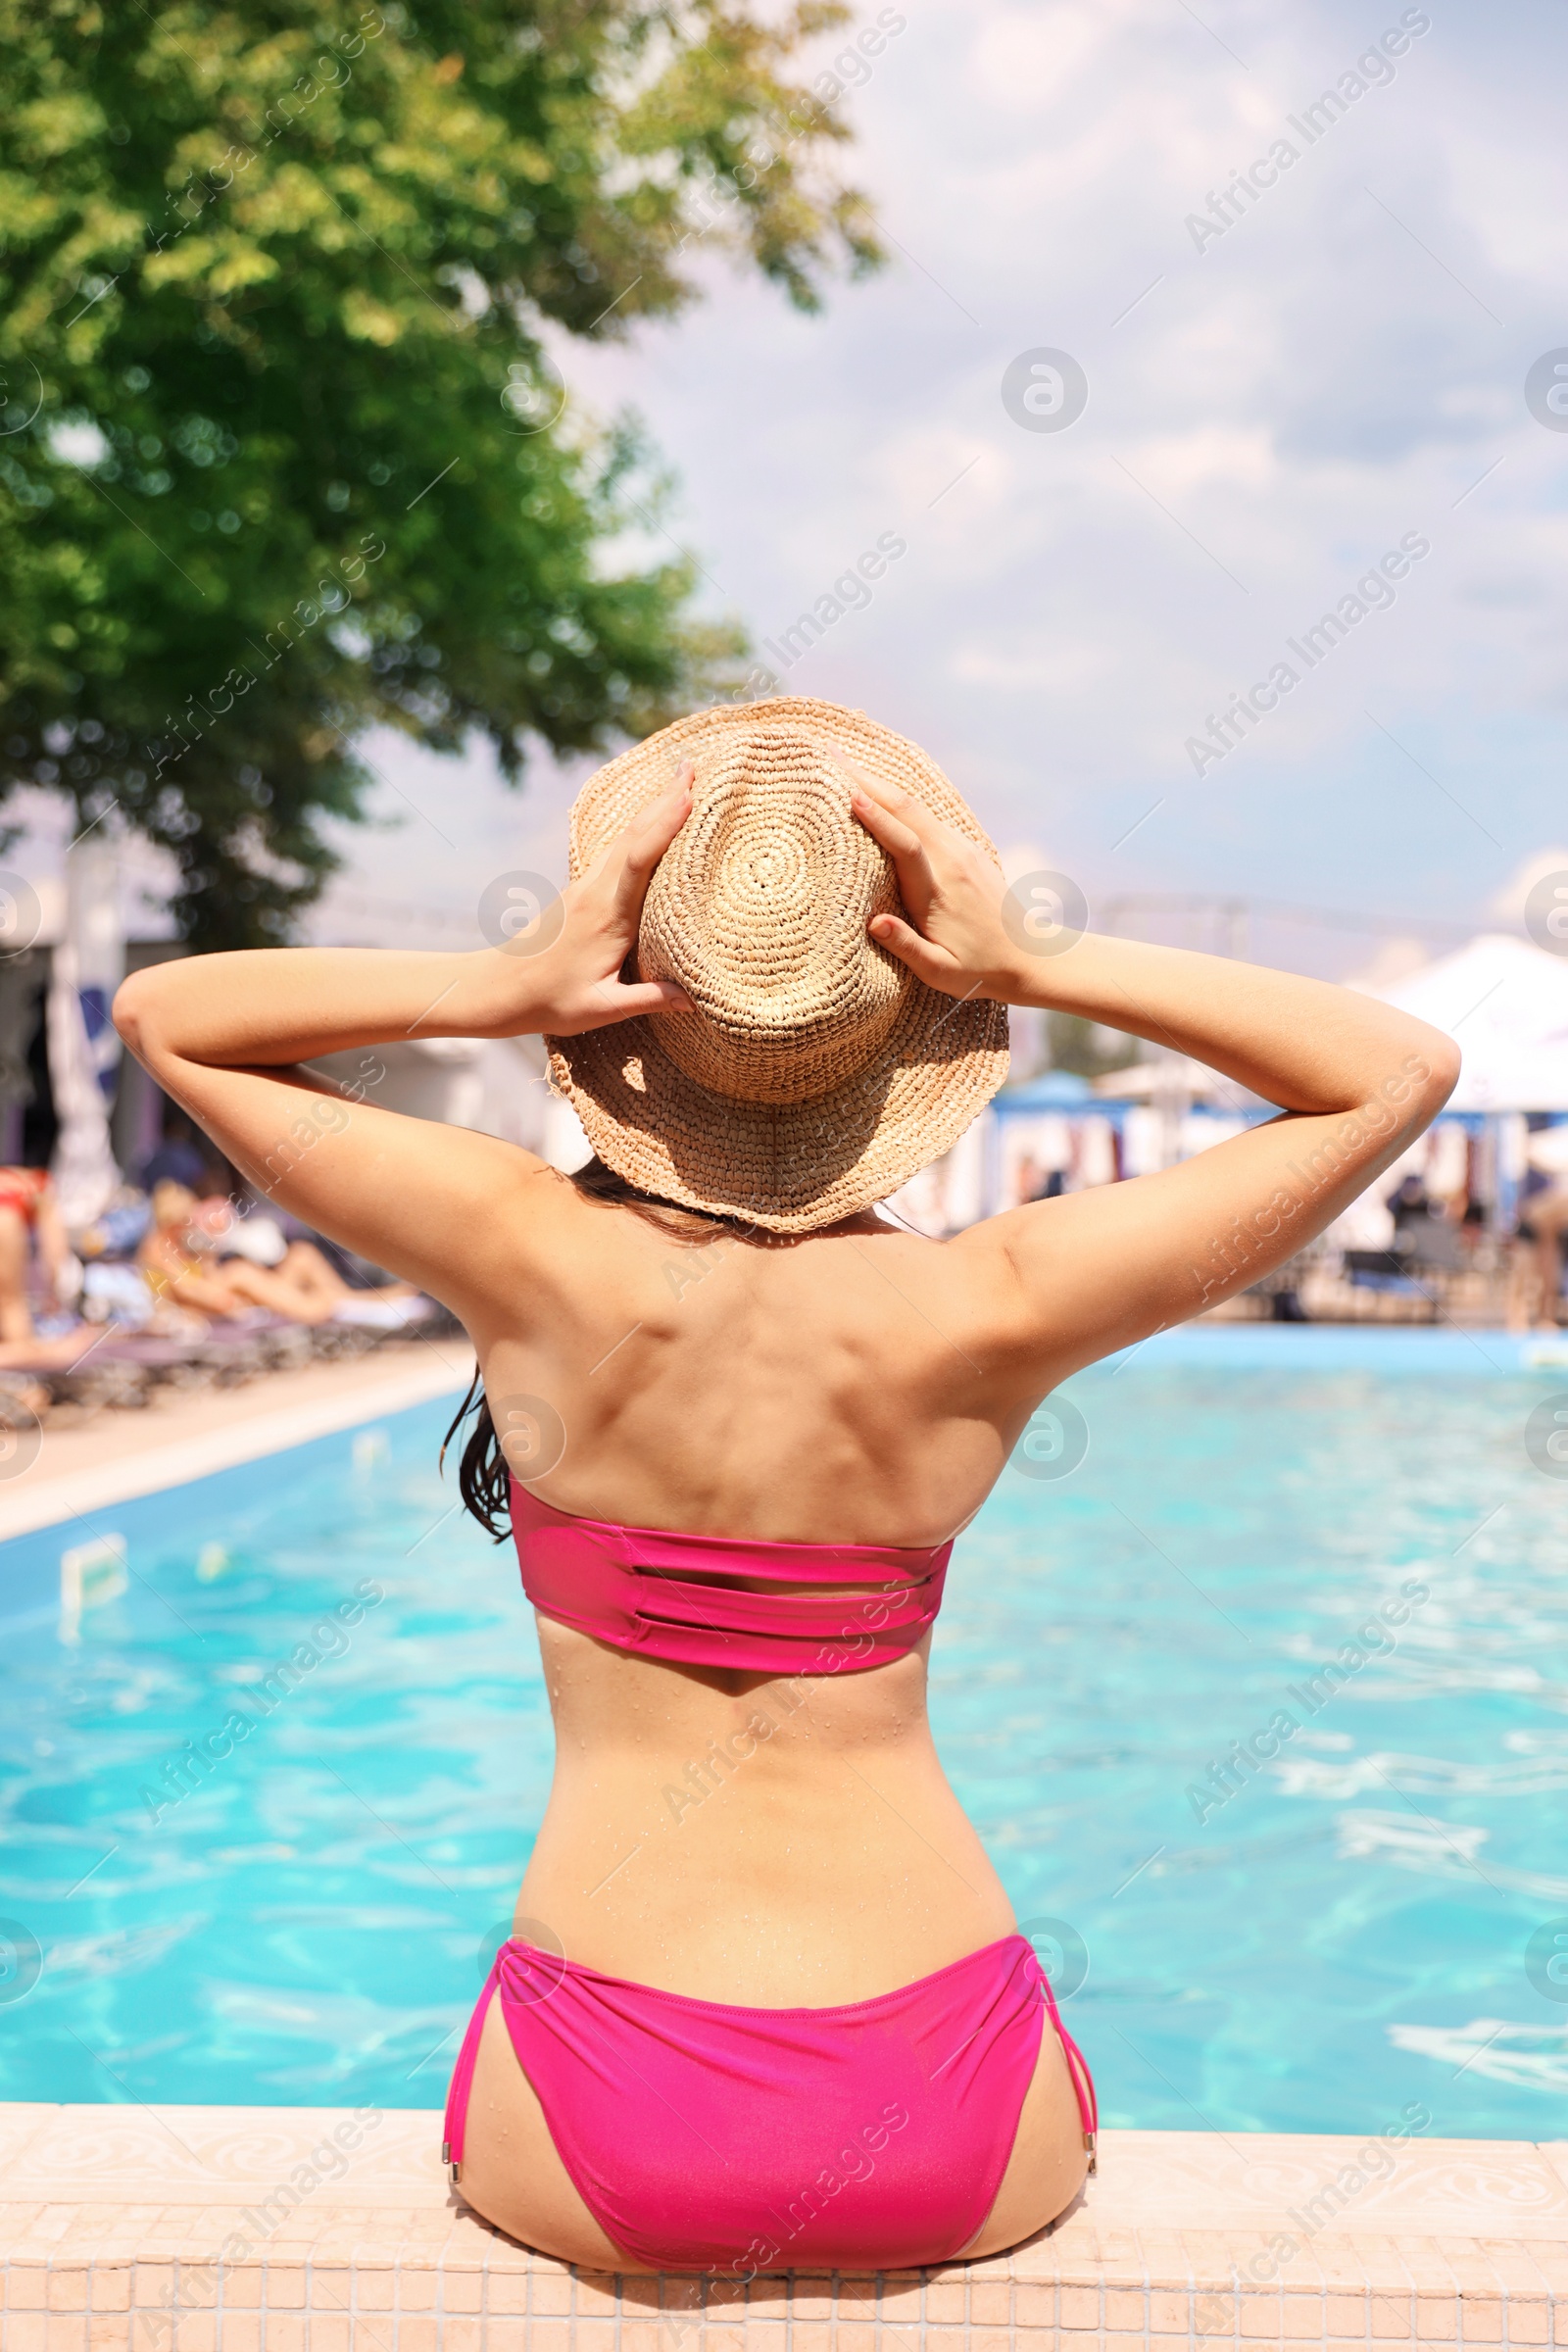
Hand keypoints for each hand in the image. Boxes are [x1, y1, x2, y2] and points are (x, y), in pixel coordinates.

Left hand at [523, 765, 696, 1035]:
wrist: (496, 988)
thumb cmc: (548, 1002)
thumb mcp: (601, 1009)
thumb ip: (649, 999)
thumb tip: (697, 998)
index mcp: (606, 917)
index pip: (637, 861)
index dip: (664, 827)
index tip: (689, 796)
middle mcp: (595, 893)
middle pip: (633, 835)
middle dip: (665, 800)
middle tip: (693, 767)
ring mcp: (585, 888)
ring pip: (623, 838)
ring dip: (652, 808)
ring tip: (681, 783)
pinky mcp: (580, 892)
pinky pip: (616, 850)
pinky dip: (639, 830)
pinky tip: (650, 823)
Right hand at [836, 754, 1027, 1002]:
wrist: (1030, 955)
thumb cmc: (979, 970)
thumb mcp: (940, 973)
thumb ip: (907, 947)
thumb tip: (874, 923)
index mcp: (939, 891)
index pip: (905, 845)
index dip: (877, 819)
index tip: (849, 794)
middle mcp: (952, 860)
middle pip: (907, 809)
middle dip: (868, 781)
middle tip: (830, 756)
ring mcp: (961, 849)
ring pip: (915, 806)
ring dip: (880, 784)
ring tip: (844, 765)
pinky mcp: (964, 848)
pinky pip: (925, 814)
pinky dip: (897, 798)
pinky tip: (878, 791)